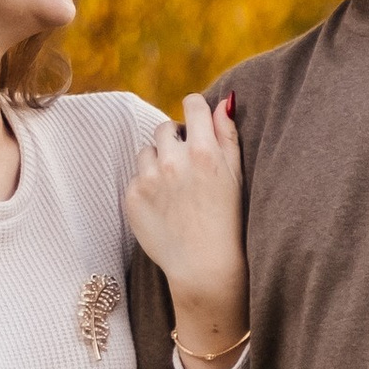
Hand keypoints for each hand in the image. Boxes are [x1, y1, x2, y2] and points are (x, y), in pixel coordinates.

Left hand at [124, 93, 244, 361]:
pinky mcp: (132, 197)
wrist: (204, 267)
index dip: (196, 111)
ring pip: (147, 151)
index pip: (193, 105)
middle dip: (175, 140)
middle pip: (165, 127)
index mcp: (204, 151)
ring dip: (158, 162)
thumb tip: (222, 101)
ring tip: (174, 189)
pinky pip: (136, 177)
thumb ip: (228, 134)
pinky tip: (164, 206)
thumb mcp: (236, 174)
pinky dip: (147, 187)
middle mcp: (174, 160)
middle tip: (187, 166)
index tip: (197, 124)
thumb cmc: (228, 219)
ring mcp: (149, 178)